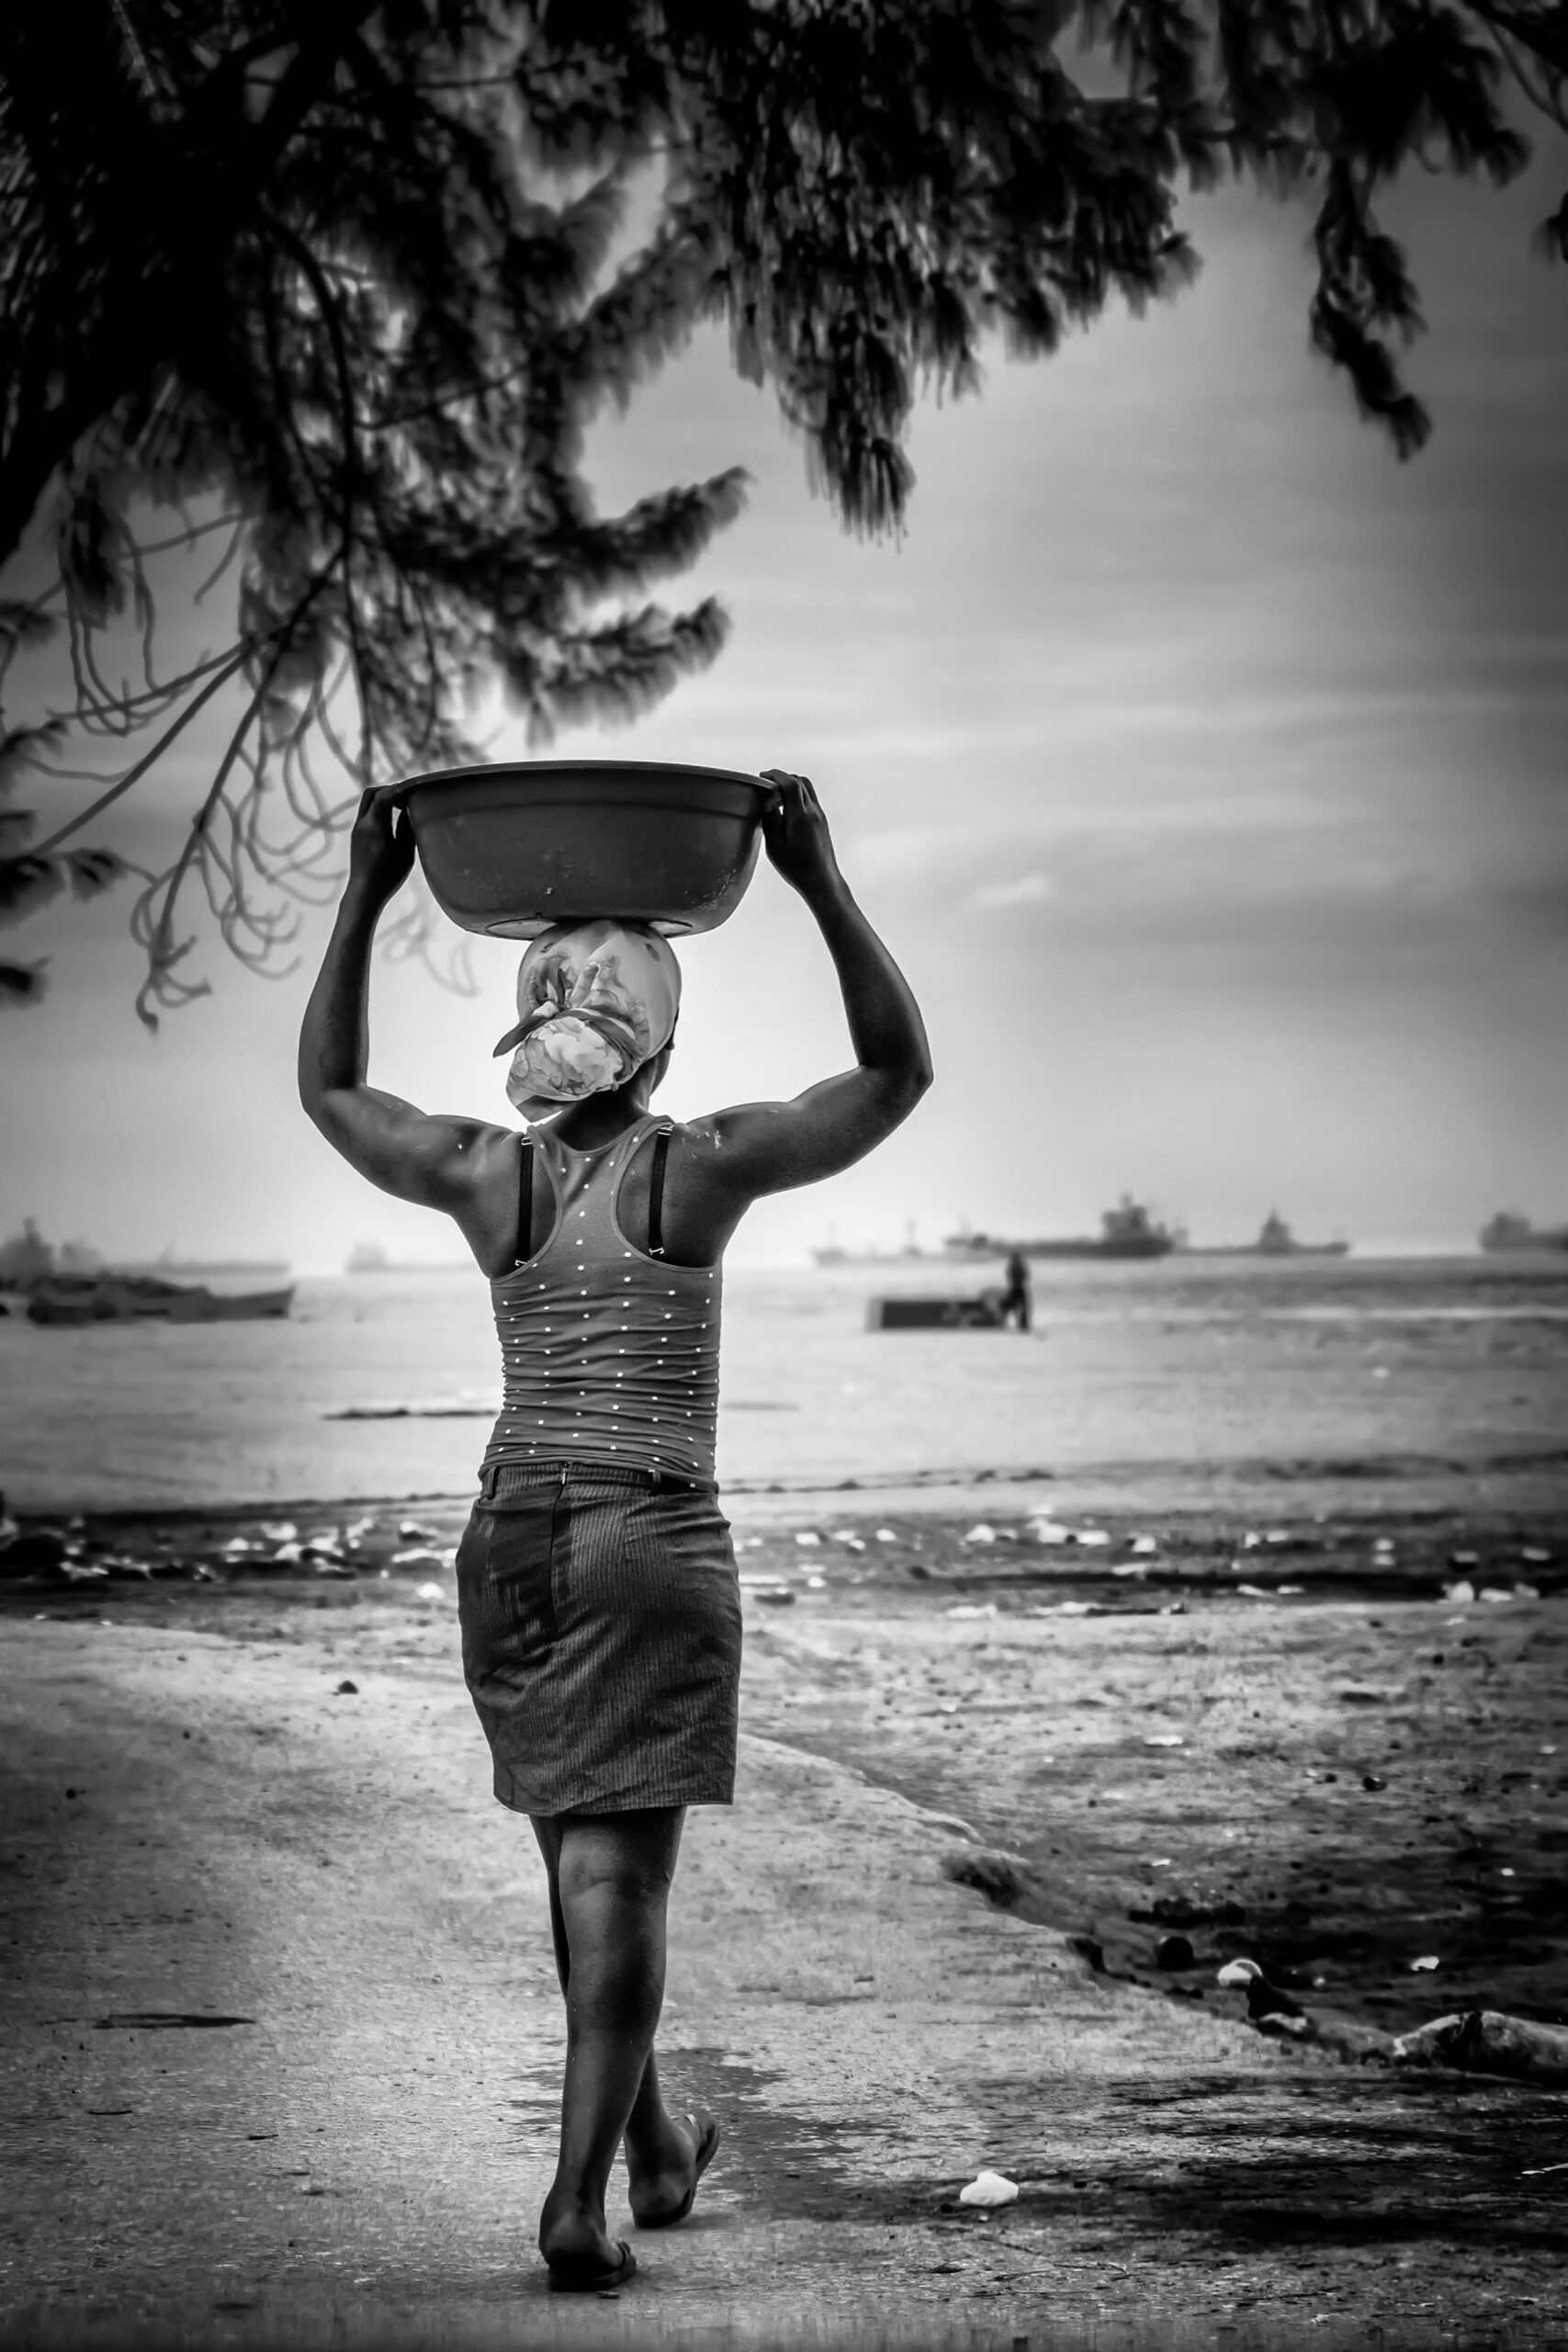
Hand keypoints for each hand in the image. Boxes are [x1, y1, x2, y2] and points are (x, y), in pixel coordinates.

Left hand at [346, 787, 415, 903]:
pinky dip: (378, 809)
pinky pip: (367, 813)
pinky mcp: (356, 836)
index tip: (413, 791)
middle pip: (371, 793)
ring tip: (400, 807)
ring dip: (383, 799)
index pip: (384, 796)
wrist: (364, 893)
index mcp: (375, 827)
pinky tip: (391, 819)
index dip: (399, 789)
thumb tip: (409, 810)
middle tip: (405, 796)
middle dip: (389, 790)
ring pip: (367, 802)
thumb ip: (406, 828)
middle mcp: (362, 824)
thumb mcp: (405, 853)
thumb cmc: (388, 876)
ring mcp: (357, 829)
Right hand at [759, 770, 839, 896]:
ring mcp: (820, 816)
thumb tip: (767, 801)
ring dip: (791, 786)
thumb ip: (770, 821)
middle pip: (800, 781)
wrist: (822, 881)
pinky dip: (797, 795)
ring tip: (775, 798)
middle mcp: (813, 812)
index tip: (761, 777)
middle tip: (766, 786)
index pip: (790, 783)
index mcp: (800, 816)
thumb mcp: (775, 847)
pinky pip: (810, 799)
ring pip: (807, 788)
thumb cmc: (797, 868)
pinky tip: (786, 809)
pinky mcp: (822, 822)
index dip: (775, 775)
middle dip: (782, 778)